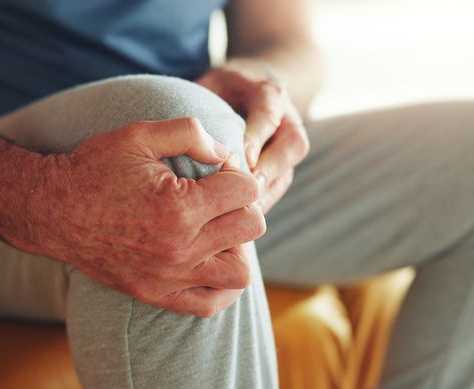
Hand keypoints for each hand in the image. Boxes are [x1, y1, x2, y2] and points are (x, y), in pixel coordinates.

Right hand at [16, 118, 264, 316]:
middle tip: (217, 197)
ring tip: (216, 230)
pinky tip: (209, 260)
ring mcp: (170, 277)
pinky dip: (221, 286)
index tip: (214, 171)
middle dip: (241, 204)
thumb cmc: (95, 168)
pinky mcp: (158, 295)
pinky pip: (211, 305)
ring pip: (241, 272)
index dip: (235, 172)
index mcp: (179, 207)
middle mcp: (180, 247)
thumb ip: (191, 133)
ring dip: (238, 247)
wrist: (52, 210)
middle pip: (252, 226)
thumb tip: (227, 153)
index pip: (247, 189)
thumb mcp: (140, 134)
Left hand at [197, 60, 309, 212]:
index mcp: (268, 95)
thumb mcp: (213, 83)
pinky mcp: (281, 168)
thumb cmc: (222, 89)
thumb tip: (181, 124)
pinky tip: (238, 219)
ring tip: (243, 212)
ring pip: (287, 171)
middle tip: (247, 191)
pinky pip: (276, 189)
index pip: (268, 112)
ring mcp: (287, 147)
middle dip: (270, 170)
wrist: (248, 92)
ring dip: (266, 194)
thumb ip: (204, 97)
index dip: (256, 135)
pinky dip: (259, 204)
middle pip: (292, 145)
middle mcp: (286, 121)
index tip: (243, 158)